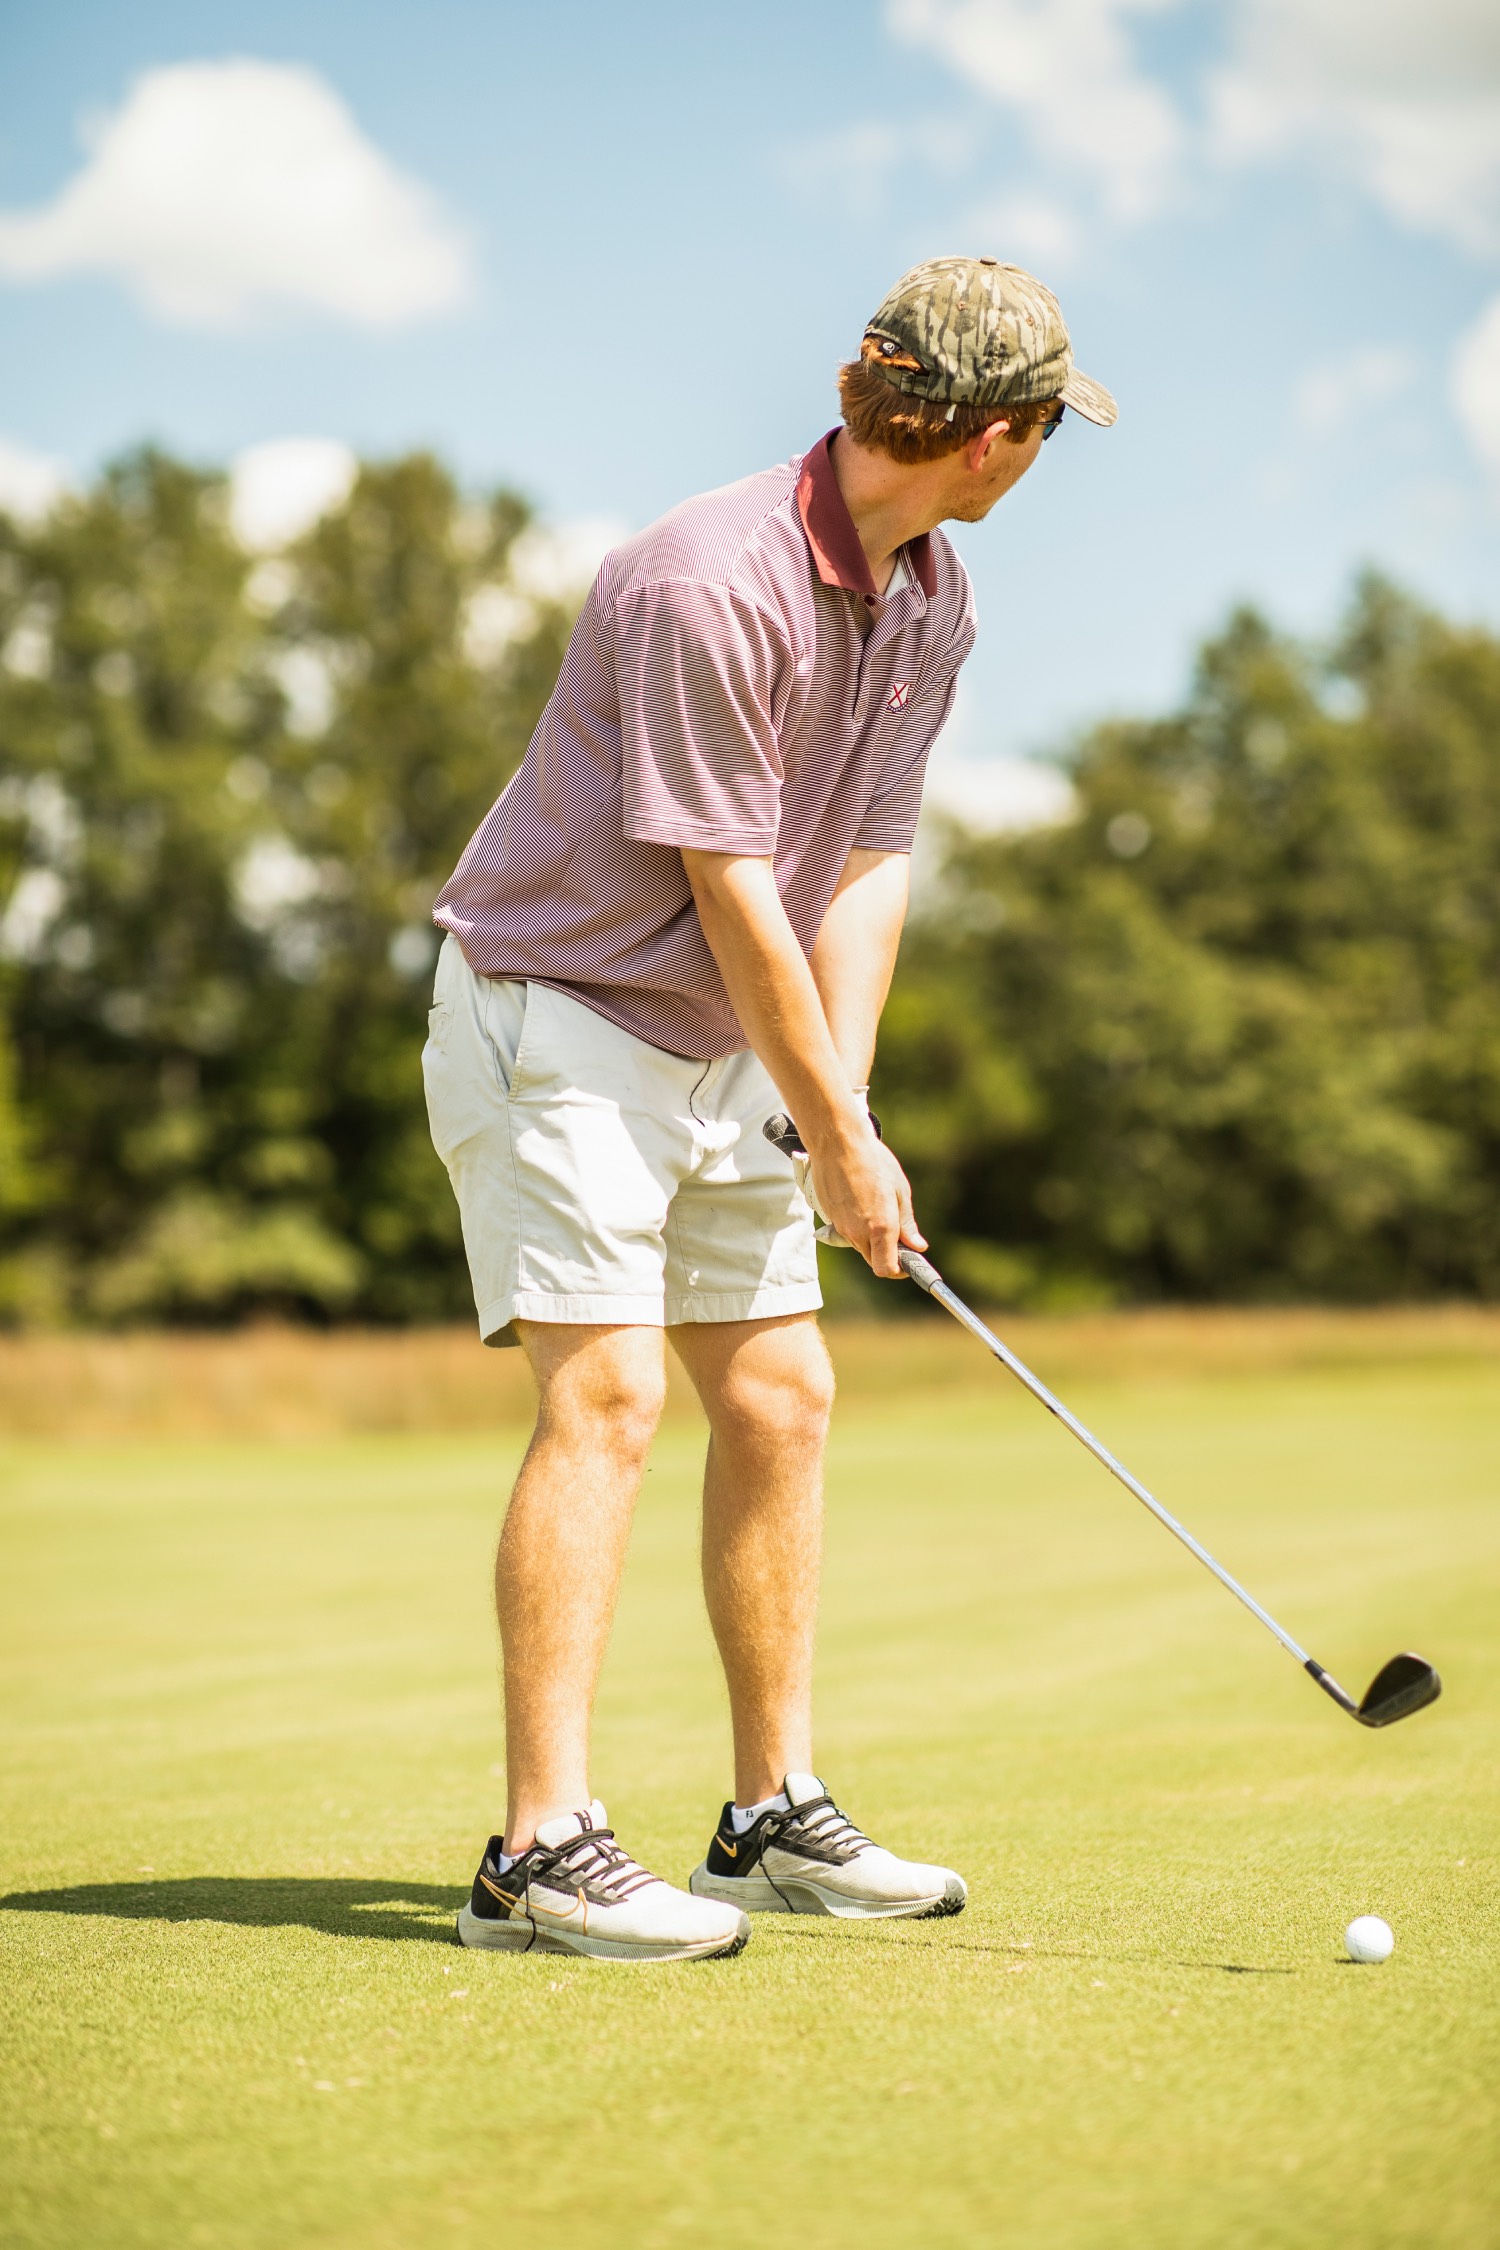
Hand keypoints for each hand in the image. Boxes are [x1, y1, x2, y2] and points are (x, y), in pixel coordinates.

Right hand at [805, 1117, 925, 1278]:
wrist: (837, 1143)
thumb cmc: (873, 1162)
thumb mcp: (899, 1191)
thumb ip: (907, 1223)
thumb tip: (917, 1245)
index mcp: (881, 1227)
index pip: (887, 1269)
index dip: (899, 1271)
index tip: (909, 1262)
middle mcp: (858, 1233)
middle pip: (873, 1261)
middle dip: (887, 1255)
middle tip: (898, 1236)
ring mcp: (841, 1226)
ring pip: (860, 1246)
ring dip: (871, 1239)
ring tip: (878, 1208)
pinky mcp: (829, 1217)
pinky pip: (846, 1231)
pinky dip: (856, 1225)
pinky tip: (861, 1200)